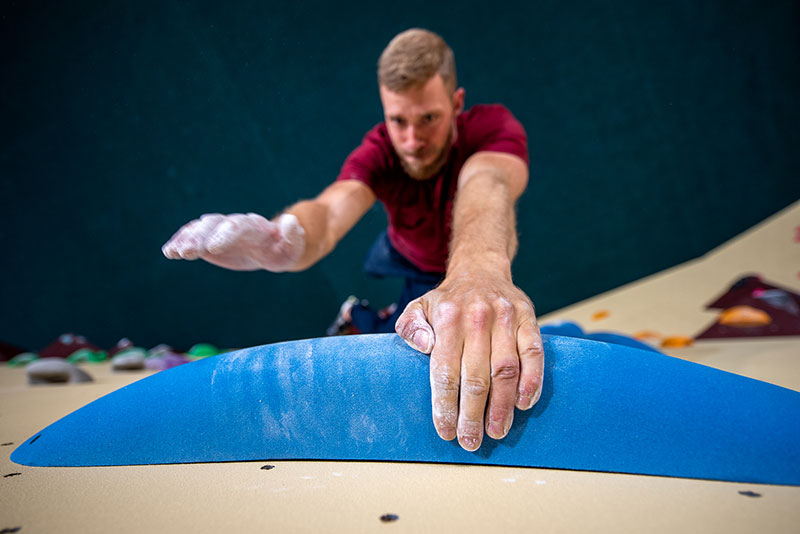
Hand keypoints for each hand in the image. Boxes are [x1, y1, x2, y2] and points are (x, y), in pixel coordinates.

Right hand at [161, 212, 304, 271]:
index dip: (225, 235)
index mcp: (256, 227)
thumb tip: (292, 222)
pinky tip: (169, 252)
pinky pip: (193, 237)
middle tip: (187, 252)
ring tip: (174, 252)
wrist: (272, 246)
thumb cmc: (283, 250)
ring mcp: (220, 230)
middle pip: (215, 225)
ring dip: (186, 239)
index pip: (239, 226)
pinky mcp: (209, 239)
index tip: (212, 248)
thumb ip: (293, 236)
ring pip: (201, 229)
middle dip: (200, 237)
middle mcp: (235, 224)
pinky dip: (180, 242)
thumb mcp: (293, 247)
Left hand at [395, 271, 543, 450]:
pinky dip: (531, 380)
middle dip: (472, 415)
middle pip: (475, 376)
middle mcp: (477, 317)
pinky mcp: (528, 318)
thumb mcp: (418, 307)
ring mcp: (505, 317)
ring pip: (505, 369)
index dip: (446, 405)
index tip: (446, 431)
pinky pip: (533, 353)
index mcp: (447, 318)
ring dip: (502, 406)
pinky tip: (524, 404)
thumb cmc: (448, 301)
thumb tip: (423, 346)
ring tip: (497, 431)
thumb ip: (411, 327)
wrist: (481, 270)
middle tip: (471, 441)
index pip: (445, 370)